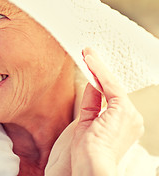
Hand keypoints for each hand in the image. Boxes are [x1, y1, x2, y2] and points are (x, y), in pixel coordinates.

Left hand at [71, 48, 143, 175]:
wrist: (91, 166)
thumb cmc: (87, 152)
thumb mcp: (88, 122)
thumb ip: (92, 103)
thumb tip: (92, 84)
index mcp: (123, 123)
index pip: (110, 96)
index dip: (99, 81)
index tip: (89, 67)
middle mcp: (131, 117)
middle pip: (112, 88)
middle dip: (98, 71)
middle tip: (87, 54)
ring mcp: (130, 113)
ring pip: (111, 84)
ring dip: (98, 66)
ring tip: (86, 52)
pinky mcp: (123, 109)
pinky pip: (109, 84)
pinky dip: (99, 71)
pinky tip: (89, 59)